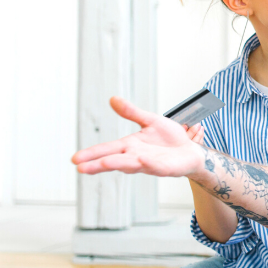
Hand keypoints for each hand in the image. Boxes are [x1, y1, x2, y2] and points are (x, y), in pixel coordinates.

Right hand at [72, 97, 204, 176]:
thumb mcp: (150, 121)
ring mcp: (151, 164)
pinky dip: (148, 164)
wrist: (192, 150)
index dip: (92, 154)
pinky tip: (141, 160)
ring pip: (131, 165)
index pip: (107, 149)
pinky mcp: (166, 169)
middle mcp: (137, 157)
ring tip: (103, 163)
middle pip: (114, 160)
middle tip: (81, 168)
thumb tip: (113, 99)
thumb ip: (131, 112)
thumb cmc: (171, 139)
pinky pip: (156, 167)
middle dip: (98, 164)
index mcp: (131, 146)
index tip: (75, 159)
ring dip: (118, 164)